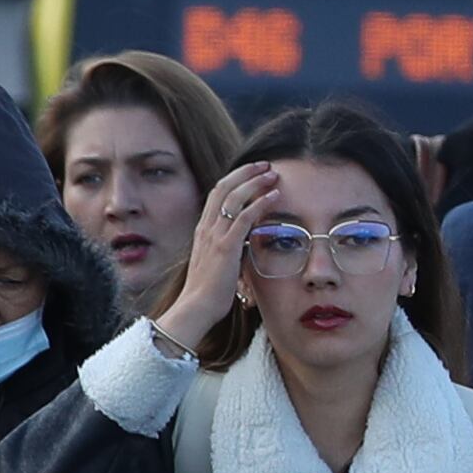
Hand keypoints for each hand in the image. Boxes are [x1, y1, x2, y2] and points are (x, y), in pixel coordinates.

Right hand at [161, 163, 288, 351]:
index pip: (217, 195)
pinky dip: (260, 203)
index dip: (235, 179)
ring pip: (234, 198)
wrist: (196, 308)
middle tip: (265, 165)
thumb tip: (247, 240)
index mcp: (203, 230)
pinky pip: (244, 218)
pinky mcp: (226, 247)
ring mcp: (214, 236)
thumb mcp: (219, 261)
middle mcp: (206, 228)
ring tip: (273, 174)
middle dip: (245, 173)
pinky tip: (275, 196)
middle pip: (223, 188)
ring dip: (255, 183)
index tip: (253, 171)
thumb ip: (231, 247)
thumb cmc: (210, 291)